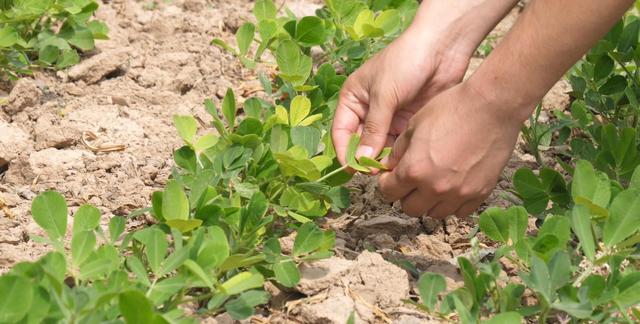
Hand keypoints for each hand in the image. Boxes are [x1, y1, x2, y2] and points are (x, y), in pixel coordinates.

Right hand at [331, 27, 470, 164]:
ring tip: (390, 170)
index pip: (341, 131)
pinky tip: (403, 162)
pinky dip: (398, 154)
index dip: (345, 151)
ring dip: (382, 158)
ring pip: (379, 146)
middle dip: (365, 157)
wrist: (443, 47)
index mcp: (353, 98)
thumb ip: (373, 128)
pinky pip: (398, 143)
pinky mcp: (407, 121)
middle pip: (360, 142)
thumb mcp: (385, 95)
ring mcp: (389, 116)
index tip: (353, 169)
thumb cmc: (406, 62)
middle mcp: (368, 109)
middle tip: (374, 173)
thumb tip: (361, 159)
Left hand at [378, 83, 523, 218]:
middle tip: (412, 179)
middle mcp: (435, 188)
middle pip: (410, 208)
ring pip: (434, 214)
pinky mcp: (480, 193)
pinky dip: (452, 202)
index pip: (388, 192)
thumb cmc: (451, 109)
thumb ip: (398, 151)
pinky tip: (453, 185)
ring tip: (433, 182)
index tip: (391, 176)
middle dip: (406, 195)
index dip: (386, 183)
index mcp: (414, 170)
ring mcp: (459, 194)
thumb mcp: (415, 124)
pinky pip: (460, 211)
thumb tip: (389, 166)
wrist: (492, 106)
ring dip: (429, 201)